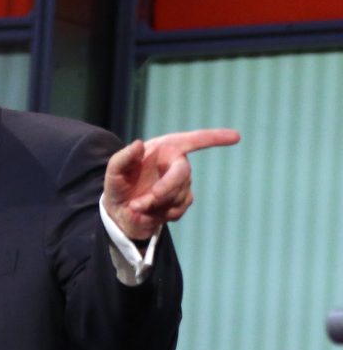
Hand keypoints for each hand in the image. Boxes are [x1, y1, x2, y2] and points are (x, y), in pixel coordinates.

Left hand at [103, 128, 239, 238]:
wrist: (119, 212)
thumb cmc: (117, 185)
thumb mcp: (113, 170)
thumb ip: (123, 157)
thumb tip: (138, 144)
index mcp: (164, 148)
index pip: (194, 140)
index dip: (215, 138)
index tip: (236, 137)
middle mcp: (175, 163)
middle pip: (183, 173)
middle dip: (167, 187)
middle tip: (151, 198)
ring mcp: (181, 183)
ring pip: (180, 194)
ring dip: (157, 203)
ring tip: (136, 206)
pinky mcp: (181, 202)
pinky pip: (178, 209)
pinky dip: (162, 213)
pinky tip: (149, 212)